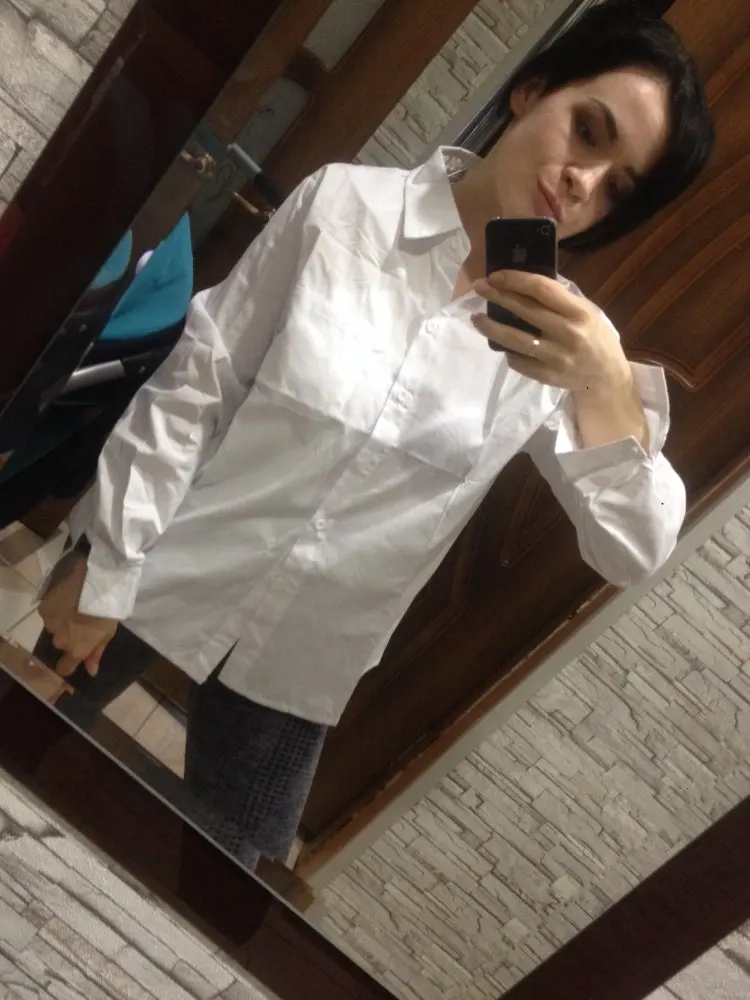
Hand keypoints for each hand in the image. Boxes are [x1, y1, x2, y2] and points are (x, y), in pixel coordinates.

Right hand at [39, 554, 118, 677]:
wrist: (95, 581)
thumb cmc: (107, 609)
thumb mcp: (108, 633)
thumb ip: (96, 654)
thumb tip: (91, 672)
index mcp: (75, 649)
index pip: (64, 668)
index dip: (68, 664)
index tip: (74, 657)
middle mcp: (58, 640)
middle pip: (60, 643)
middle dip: (68, 635)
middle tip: (81, 621)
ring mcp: (48, 622)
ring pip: (53, 626)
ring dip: (61, 620)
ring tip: (74, 605)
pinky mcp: (42, 605)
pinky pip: (48, 611)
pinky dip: (56, 606)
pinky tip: (66, 596)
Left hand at [471, 270, 632, 394]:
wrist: (607, 376)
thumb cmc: (595, 337)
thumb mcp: (586, 312)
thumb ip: (560, 300)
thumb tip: (524, 283)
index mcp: (579, 312)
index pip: (541, 289)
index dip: (515, 279)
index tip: (495, 275)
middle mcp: (568, 334)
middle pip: (525, 311)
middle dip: (498, 296)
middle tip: (479, 287)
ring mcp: (557, 357)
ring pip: (515, 340)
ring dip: (491, 327)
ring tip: (476, 318)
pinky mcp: (548, 376)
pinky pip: (519, 362)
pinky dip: (507, 352)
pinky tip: (500, 344)